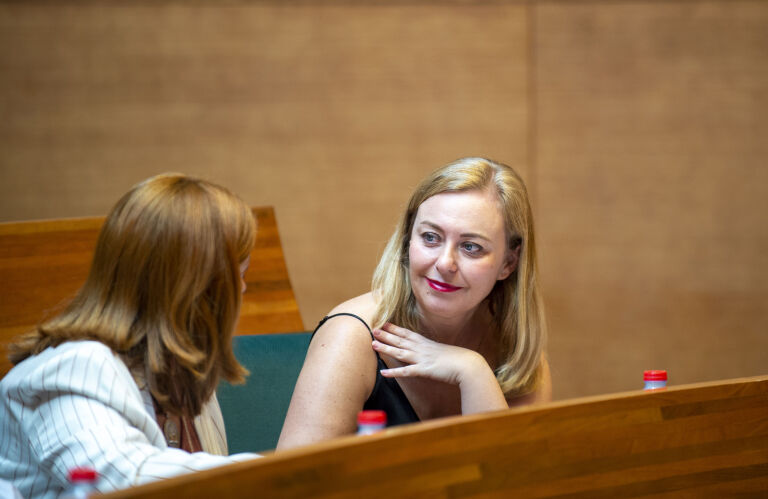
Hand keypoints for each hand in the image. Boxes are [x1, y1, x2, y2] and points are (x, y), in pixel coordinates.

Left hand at [372, 322, 486, 385]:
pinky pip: (406, 371)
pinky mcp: (424, 370)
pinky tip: (384, 373)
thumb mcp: (443, 352)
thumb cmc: (459, 359)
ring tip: (374, 344)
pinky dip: (394, 373)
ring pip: (400, 352)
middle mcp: (422, 348)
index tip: (385, 323)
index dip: (395, 328)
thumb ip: (433, 352)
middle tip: (374, 329)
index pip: (408, 333)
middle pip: (401, 340)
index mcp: (427, 343)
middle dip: (386, 335)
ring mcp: (422, 358)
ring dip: (386, 348)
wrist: (468, 364)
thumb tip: (428, 354)